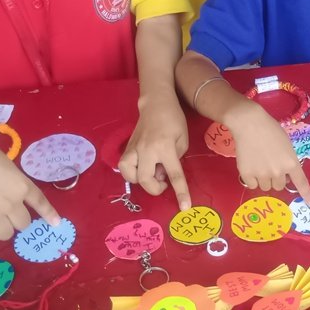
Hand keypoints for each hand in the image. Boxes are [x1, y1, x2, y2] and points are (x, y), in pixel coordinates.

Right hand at [0, 128, 59, 242]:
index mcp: (21, 185)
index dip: (49, 214)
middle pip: (23, 224)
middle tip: (4, 212)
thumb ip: (12, 182)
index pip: (40, 202)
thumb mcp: (5, 164)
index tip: (55, 223)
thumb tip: (10, 194)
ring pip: (6, 235)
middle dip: (16, 219)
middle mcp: (11, 202)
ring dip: (1, 228)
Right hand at [119, 92, 191, 209]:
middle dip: (155, 188)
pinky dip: (131, 173)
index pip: (174, 175)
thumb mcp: (183, 140)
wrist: (156, 103)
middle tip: (164, 181)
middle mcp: (147, 150)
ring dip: (140, 180)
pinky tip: (141, 168)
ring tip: (150, 173)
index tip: (184, 207)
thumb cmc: (174, 120)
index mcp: (165, 147)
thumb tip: (162, 174)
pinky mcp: (127, 147)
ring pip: (129, 174)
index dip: (181, 193)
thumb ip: (176, 159)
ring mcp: (134, 148)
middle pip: (145, 179)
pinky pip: (124, 166)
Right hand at [229, 104, 309, 202]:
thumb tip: (284, 175)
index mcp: (291, 162)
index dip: (306, 194)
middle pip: (279, 186)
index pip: (301, 182)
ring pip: (265, 187)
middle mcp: (278, 172)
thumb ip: (287, 160)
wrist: (249, 124)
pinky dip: (252, 179)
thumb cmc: (270, 130)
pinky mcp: (247, 174)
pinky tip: (250, 165)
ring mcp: (262, 174)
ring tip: (258, 164)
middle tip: (270, 166)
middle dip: (276, 179)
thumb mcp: (286, 145)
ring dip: (264, 180)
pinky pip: (252, 185)